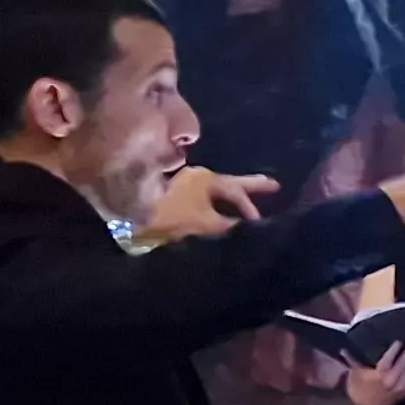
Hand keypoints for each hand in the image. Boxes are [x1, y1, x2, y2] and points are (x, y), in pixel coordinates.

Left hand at [138, 166, 280, 241]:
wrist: (131, 215)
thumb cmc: (172, 215)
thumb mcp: (205, 222)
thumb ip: (228, 225)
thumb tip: (246, 227)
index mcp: (207, 179)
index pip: (237, 192)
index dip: (251, 208)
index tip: (260, 223)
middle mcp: (198, 177)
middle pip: (230, 183)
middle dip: (252, 187)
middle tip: (274, 185)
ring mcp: (186, 185)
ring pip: (216, 192)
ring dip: (232, 199)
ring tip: (248, 204)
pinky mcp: (175, 196)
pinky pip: (204, 199)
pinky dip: (216, 205)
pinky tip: (221, 213)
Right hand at [342, 339, 404, 404]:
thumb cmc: (359, 386)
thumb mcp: (354, 373)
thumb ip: (351, 360)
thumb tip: (342, 349)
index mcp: (378, 375)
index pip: (388, 360)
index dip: (395, 350)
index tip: (399, 342)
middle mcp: (391, 381)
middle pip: (403, 364)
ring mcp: (399, 387)